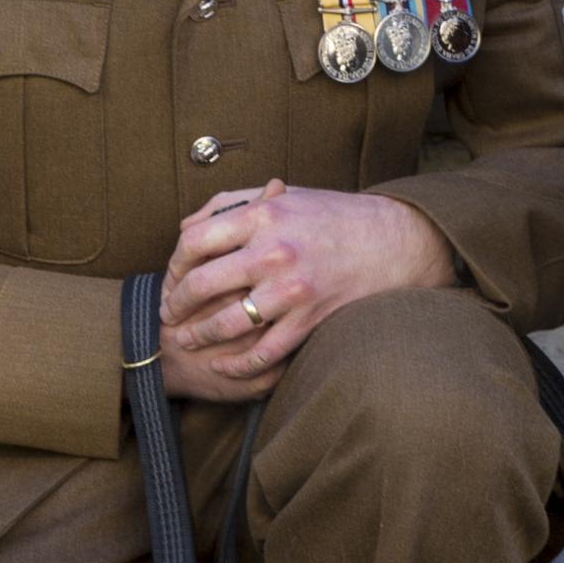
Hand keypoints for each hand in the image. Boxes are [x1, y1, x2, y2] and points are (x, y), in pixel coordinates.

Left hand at [158, 177, 453, 388]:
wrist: (394, 242)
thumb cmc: (335, 216)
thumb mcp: (285, 197)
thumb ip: (234, 205)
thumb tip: (187, 227)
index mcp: (264, 214)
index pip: (195, 240)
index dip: (173, 263)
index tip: (171, 277)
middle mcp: (275, 250)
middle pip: (202, 283)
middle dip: (177, 304)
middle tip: (169, 314)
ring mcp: (293, 288)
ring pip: (227, 322)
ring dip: (199, 336)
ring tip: (188, 340)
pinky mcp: (310, 318)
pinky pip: (263, 352)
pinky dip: (236, 364)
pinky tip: (223, 365)